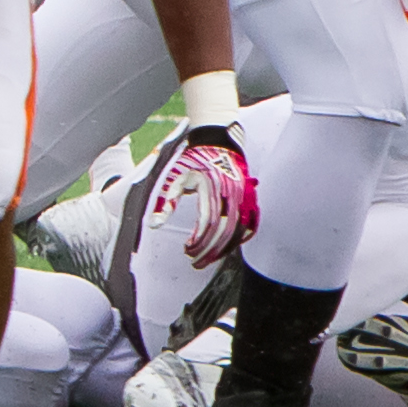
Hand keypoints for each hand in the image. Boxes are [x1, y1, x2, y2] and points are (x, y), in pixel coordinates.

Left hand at [148, 124, 257, 265]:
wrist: (218, 144)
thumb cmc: (194, 161)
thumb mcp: (176, 178)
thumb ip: (167, 201)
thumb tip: (155, 224)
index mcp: (213, 188)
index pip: (209, 222)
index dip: (200, 240)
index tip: (188, 251)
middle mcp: (232, 193)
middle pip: (226, 229)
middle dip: (211, 249)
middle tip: (197, 262)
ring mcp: (244, 195)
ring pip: (240, 228)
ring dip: (226, 247)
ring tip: (212, 258)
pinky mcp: (250, 197)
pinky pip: (252, 221)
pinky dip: (245, 235)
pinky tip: (233, 245)